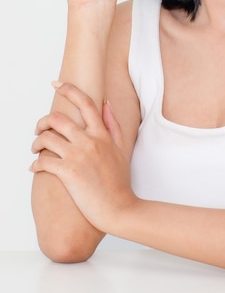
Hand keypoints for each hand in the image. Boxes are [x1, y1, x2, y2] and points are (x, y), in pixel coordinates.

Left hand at [30, 82, 136, 232]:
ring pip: (47, 139)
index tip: (56, 83)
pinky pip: (43, 162)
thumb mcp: (121, 148)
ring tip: (36, 149)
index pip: (84, 103)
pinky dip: (35, 164)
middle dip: (43, 121)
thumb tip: (105, 102)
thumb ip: (113, 124)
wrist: (120, 208)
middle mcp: (89, 141)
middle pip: (58, 119)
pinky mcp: (68, 174)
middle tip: (39, 128)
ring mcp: (78, 157)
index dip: (68, 89)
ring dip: (36, 142)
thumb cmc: (120, 181)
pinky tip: (36, 167)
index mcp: (102, 133)